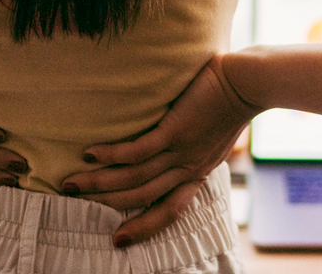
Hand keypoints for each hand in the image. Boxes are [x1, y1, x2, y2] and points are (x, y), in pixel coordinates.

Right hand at [60, 53, 260, 246]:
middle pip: (141, 197)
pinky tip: (90, 153)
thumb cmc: (232, 103)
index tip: (118, 238)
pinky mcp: (175, 131)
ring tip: (72, 182)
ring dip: (99, 182)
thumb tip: (170, 145)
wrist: (249, 84)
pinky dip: (111, 155)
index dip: (143, 228)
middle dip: (106, 203)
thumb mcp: (214, 139)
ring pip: (134, 178)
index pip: (169, 212)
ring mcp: (180, 152)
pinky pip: (137, 151)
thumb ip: (193, 149)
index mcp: (197, 174)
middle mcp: (187, 169)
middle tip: (74, 201)